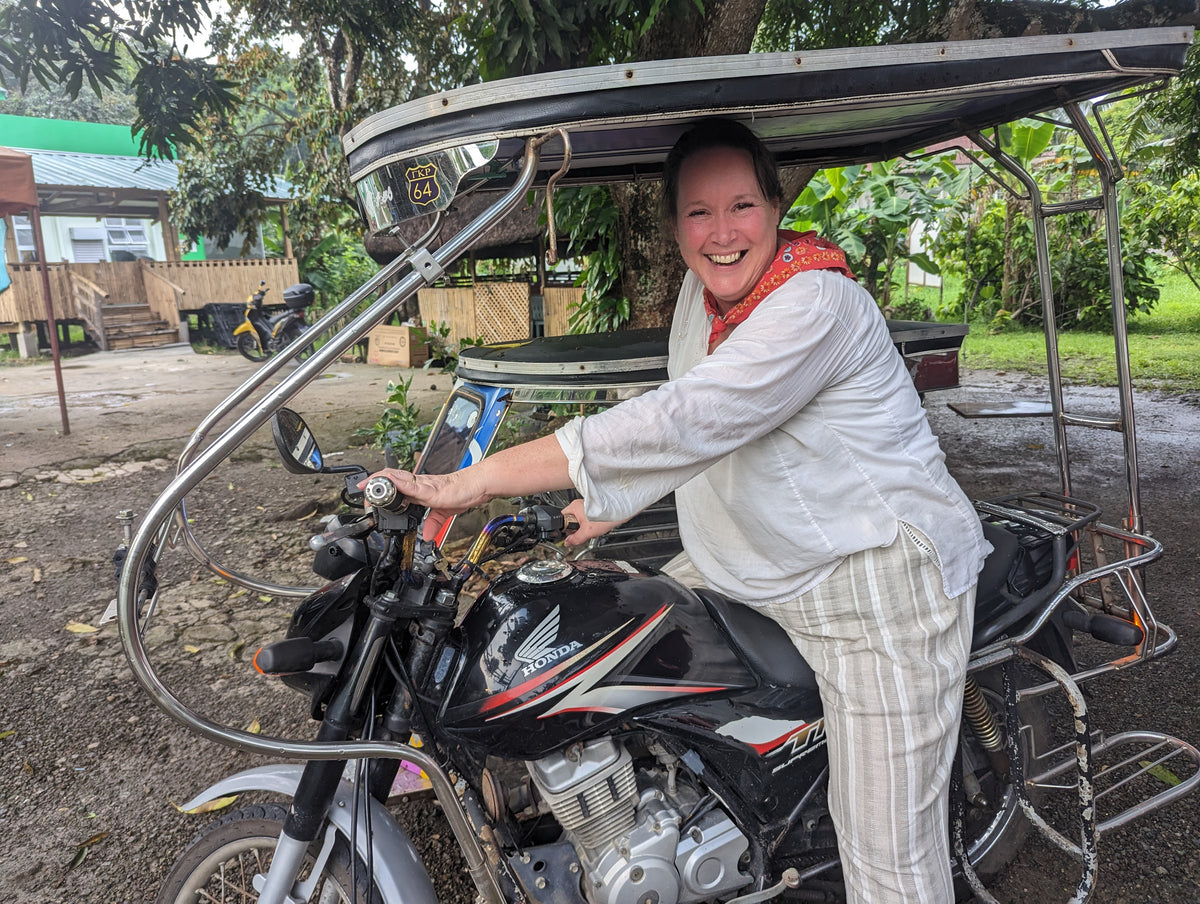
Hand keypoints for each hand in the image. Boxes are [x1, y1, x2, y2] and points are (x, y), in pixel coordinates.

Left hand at [359, 467, 486, 540]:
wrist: (476, 486)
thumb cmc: (462, 493)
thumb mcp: (444, 513)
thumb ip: (433, 523)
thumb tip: (427, 536)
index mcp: (419, 489)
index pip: (395, 484)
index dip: (380, 486)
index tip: (368, 494)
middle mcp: (418, 484)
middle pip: (390, 478)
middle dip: (373, 483)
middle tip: (361, 490)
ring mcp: (422, 485)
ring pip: (396, 478)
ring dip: (379, 482)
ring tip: (367, 487)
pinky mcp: (428, 488)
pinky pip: (410, 484)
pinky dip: (396, 484)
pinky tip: (388, 484)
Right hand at [561, 498, 624, 548]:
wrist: (621, 512)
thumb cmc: (606, 516)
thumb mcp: (587, 532)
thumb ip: (575, 539)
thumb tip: (568, 542)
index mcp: (574, 507)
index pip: (562, 518)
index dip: (565, 529)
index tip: (570, 535)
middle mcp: (579, 504)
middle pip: (571, 520)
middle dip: (577, 530)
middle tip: (583, 534)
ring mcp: (587, 506)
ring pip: (580, 521)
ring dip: (585, 528)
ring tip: (592, 530)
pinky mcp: (593, 509)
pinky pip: (588, 519)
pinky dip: (591, 525)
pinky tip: (596, 528)